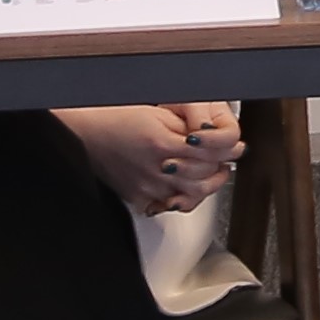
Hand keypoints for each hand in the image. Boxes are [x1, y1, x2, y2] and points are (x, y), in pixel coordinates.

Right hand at [64, 103, 241, 213]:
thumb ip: (186, 126)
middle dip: (220, 168)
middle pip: (204, 177)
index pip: (210, 153)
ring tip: (210, 175)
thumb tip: (212, 133)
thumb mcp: (157, 113)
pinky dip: (181, 199)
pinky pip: (168, 206)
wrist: (85, 133)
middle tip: (226, 161)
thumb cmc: (116, 118)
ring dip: (206, 186)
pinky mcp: (137, 198)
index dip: (227, 150)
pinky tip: (184, 189)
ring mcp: (146, 187)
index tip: (234, 147)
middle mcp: (156, 169)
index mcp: (163, 144)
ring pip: (190, 196)